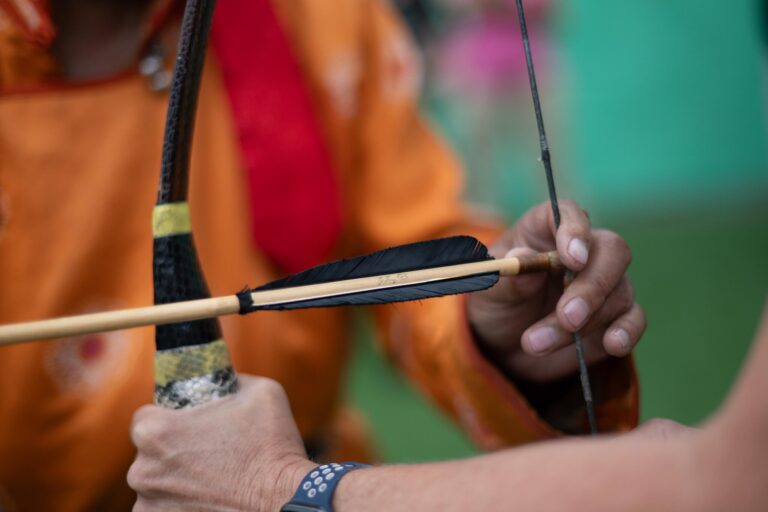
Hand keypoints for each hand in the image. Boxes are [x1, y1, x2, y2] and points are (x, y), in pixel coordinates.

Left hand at [128, 375, 313, 511]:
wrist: (284, 501)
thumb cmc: (271, 446)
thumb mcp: (260, 391)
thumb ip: (232, 381)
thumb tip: (228, 380)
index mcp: (156, 432)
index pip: (144, 418)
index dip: (168, 419)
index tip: (189, 426)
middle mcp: (142, 471)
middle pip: (149, 455)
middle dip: (172, 453)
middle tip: (206, 453)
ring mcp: (149, 505)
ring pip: (156, 486)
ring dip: (175, 482)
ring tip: (210, 480)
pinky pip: (163, 511)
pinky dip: (179, 506)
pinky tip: (207, 499)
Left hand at [466, 200, 645, 382]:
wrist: (504, 344)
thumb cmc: (496, 303)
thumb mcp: (487, 291)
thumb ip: (506, 276)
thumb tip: (523, 258)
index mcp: (545, 230)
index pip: (568, 214)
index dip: (575, 230)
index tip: (572, 258)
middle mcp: (583, 251)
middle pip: (610, 250)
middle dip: (591, 286)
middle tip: (567, 316)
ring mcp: (603, 283)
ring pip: (616, 293)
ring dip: (584, 323)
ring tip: (535, 344)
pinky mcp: (616, 316)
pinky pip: (634, 318)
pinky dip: (627, 331)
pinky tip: (613, 344)